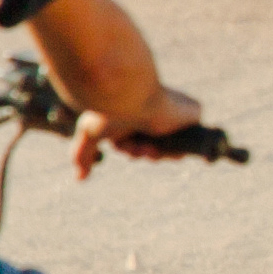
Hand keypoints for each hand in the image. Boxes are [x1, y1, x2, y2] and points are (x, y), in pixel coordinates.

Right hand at [78, 85, 204, 173]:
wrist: (127, 95)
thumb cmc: (108, 111)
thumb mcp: (90, 135)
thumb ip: (82, 155)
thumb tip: (80, 178)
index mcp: (139, 114)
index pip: (141, 143)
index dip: (132, 151)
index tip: (124, 147)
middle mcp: (158, 113)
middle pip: (156, 148)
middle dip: (141, 152)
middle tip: (134, 146)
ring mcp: (176, 113)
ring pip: (171, 149)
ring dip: (155, 153)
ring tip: (144, 143)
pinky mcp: (193, 113)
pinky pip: (190, 142)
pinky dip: (176, 149)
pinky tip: (161, 143)